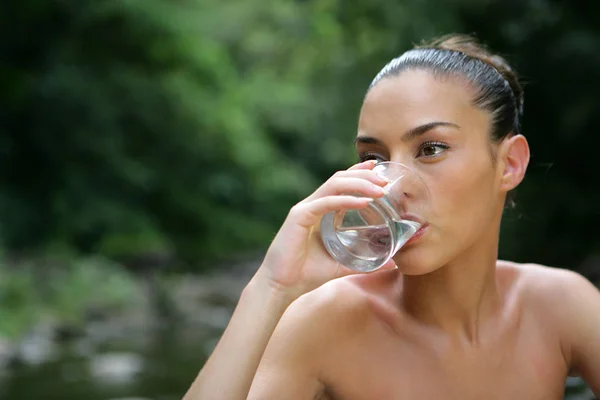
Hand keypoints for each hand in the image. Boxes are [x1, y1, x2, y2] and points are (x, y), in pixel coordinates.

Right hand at [254, 160, 392, 300]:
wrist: (282, 286)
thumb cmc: (307, 274)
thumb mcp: (342, 265)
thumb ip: (366, 261)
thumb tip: (393, 261)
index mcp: (320, 212)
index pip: (340, 184)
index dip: (358, 173)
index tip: (377, 169)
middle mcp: (312, 205)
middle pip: (339, 179)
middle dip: (363, 176)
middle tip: (384, 181)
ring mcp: (304, 209)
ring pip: (333, 185)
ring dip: (358, 184)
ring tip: (379, 190)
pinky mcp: (299, 217)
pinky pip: (325, 203)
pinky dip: (345, 201)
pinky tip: (363, 203)